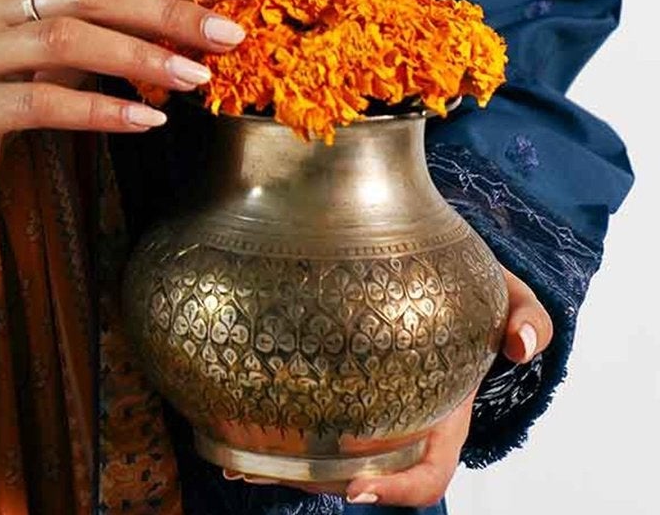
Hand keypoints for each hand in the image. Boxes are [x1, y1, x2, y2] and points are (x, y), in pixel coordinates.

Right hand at [0, 0, 242, 205]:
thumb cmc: (5, 80)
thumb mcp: (52, 41)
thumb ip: (104, 22)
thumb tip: (192, 18)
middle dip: (166, 11)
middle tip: (226, 34)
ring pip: (67, 41)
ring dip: (140, 57)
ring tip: (195, 78)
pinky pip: (43, 104)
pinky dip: (101, 109)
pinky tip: (146, 120)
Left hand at [220, 264, 553, 503]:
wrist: (442, 269)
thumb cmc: (475, 291)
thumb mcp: (509, 297)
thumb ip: (526, 316)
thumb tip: (521, 343)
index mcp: (445, 415)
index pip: (428, 474)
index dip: (397, 490)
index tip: (357, 484)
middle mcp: (404, 422)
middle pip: (361, 473)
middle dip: (318, 481)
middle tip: (269, 473)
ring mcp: (370, 410)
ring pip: (327, 455)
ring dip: (284, 464)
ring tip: (237, 460)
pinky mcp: (341, 387)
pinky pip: (308, 418)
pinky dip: (274, 431)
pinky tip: (232, 426)